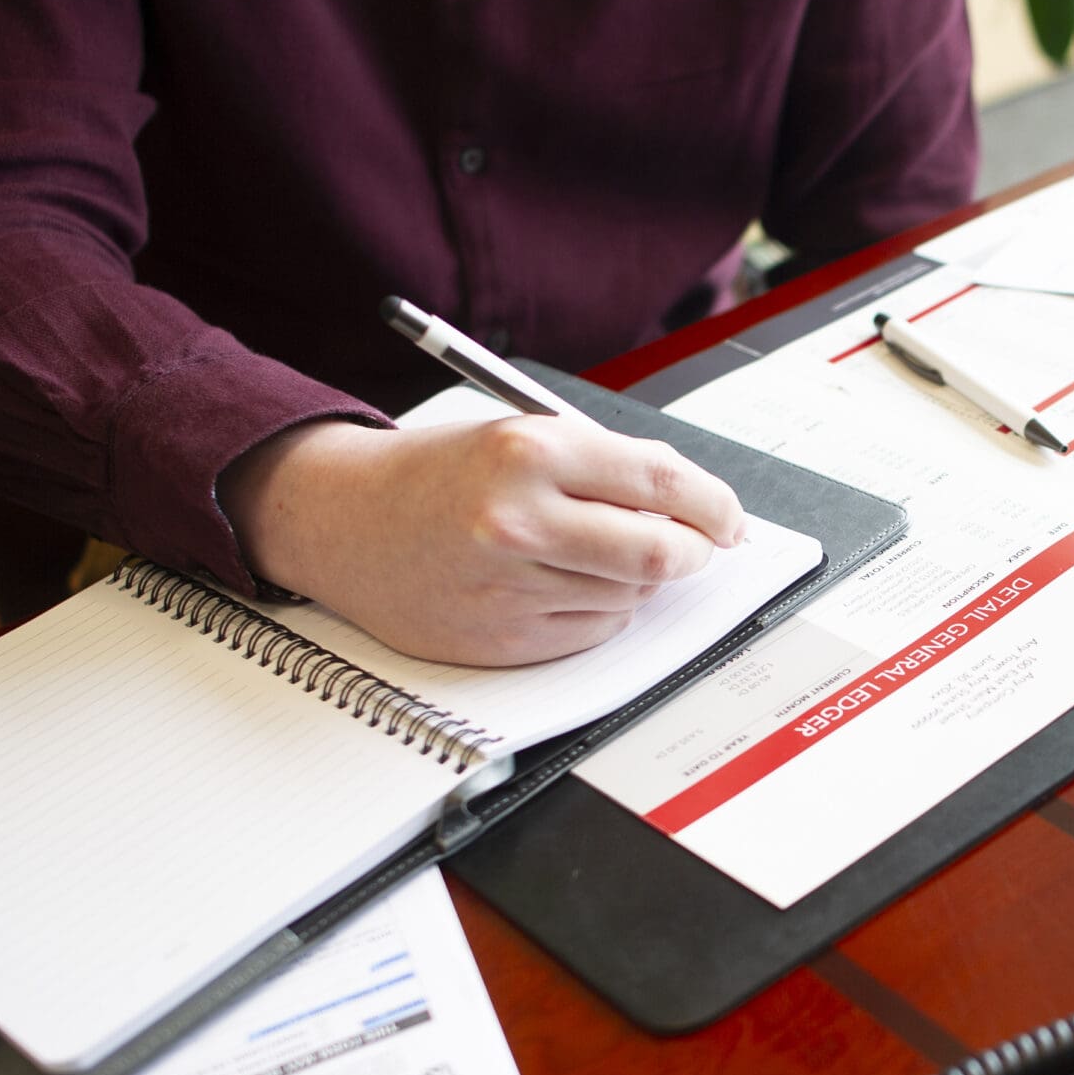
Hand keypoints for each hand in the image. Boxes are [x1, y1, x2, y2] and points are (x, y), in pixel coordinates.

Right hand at [221, 415, 746, 665]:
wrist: (342, 519)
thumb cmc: (437, 475)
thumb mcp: (522, 437)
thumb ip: (609, 466)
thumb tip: (697, 507)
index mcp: (531, 453)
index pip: (664, 487)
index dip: (715, 507)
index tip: (730, 520)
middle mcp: (519, 520)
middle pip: (660, 555)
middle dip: (692, 553)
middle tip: (694, 547)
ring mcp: (509, 586)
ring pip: (629, 598)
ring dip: (634, 581)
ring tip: (588, 553)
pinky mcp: (501, 637)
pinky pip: (591, 633)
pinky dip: (596, 611)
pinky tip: (557, 584)